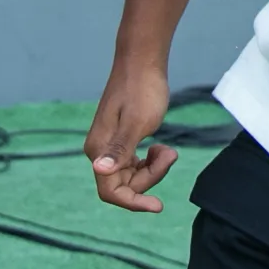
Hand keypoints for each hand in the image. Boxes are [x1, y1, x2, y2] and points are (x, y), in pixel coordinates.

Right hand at [86, 64, 175, 212]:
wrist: (143, 61)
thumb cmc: (143, 89)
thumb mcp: (138, 123)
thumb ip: (120, 149)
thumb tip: (99, 169)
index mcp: (99, 151)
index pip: (112, 192)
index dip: (134, 203)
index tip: (159, 206)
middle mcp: (99, 152)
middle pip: (125, 185)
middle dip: (151, 176)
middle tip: (170, 152)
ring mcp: (109, 146)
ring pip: (132, 175)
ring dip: (153, 168)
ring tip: (168, 148)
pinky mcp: (120, 139)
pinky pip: (134, 164)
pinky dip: (150, 160)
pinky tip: (160, 146)